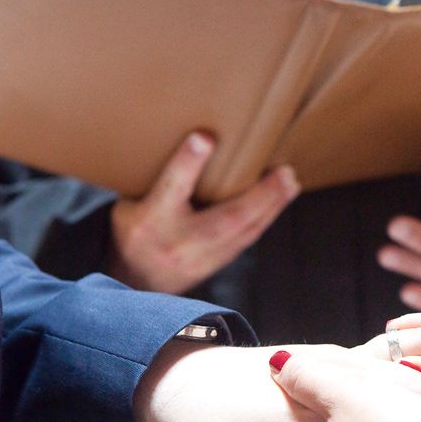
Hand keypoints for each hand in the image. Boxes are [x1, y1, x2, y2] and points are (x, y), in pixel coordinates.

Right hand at [108, 132, 299, 292]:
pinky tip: (281, 200)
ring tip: (290, 184)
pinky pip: (246, 240)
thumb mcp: (130, 203)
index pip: (169, 190)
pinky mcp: (217, 265)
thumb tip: (195, 141)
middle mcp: (177, 243)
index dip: (187, 164)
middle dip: (258, 198)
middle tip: (284, 174)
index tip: (204, 138)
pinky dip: (265, 219)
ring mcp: (200, 260)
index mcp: (149, 220)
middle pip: (223, 220)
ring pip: (243, 234)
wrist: (134, 283)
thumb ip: (159, 179)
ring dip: (271, 208)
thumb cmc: (136, 230)